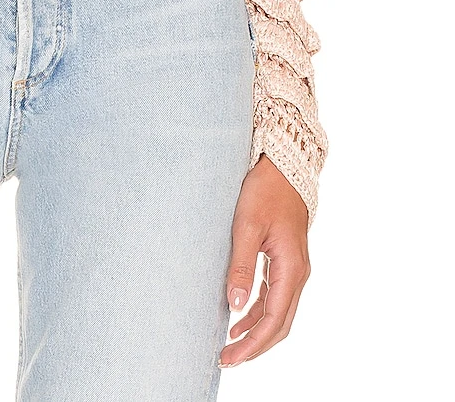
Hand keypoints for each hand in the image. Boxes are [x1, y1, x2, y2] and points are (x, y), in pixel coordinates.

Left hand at [219, 155, 310, 367]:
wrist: (283, 165)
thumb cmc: (265, 190)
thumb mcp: (247, 226)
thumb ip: (241, 266)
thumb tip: (234, 306)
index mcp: (291, 269)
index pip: (274, 320)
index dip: (253, 343)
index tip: (230, 356)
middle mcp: (298, 273)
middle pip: (280, 324)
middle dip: (255, 345)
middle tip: (226, 359)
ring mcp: (294, 268)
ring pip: (279, 312)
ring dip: (256, 331)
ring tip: (230, 344)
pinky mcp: (286, 260)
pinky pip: (275, 296)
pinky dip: (259, 311)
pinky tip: (240, 316)